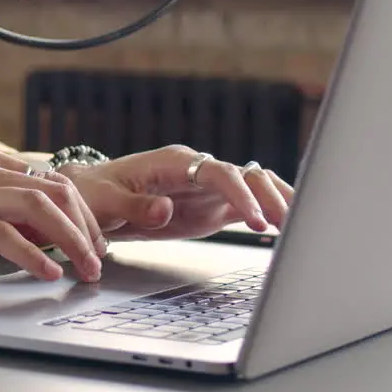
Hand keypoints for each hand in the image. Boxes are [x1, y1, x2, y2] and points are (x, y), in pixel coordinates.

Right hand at [0, 150, 105, 281]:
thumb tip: (28, 229)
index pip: (52, 181)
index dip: (81, 212)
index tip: (92, 240)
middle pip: (56, 192)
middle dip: (86, 228)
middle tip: (97, 260)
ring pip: (39, 209)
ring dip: (71, 240)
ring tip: (84, 268)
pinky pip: (3, 234)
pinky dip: (33, 255)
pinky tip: (46, 272)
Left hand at [64, 145, 293, 241]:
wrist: (92, 199)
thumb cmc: (96, 194)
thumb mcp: (107, 200)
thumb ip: (136, 206)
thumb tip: (165, 209)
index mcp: (173, 162)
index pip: (218, 172)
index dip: (241, 194)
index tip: (257, 219)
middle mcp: (197, 170)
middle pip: (246, 176)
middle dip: (272, 197)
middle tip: (292, 225)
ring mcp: (208, 188)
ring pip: (255, 188)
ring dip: (278, 203)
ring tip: (300, 228)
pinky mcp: (211, 207)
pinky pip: (248, 206)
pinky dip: (269, 215)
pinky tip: (288, 229)